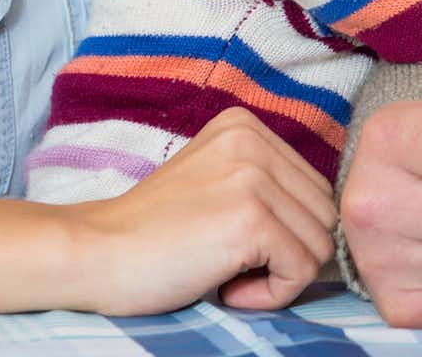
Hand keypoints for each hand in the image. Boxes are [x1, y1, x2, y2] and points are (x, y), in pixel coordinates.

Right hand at [68, 108, 337, 315]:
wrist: (94, 254)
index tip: (238, 245)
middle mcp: (254, 141)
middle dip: (290, 253)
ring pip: (321, 244)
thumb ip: (266, 184)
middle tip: (234, 266)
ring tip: (228, 275)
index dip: (287, 231)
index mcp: (246, 126)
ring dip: (281, 276)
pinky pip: (302, 271)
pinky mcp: (251, 220)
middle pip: (325, 214)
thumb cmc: (153, 233)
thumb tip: (327, 220)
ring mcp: (254, 179)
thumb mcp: (214, 182)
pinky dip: (271, 295)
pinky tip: (227, 288)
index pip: (315, 188)